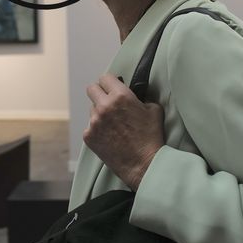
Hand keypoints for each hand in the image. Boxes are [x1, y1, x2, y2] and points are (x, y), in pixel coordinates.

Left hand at [84, 73, 164, 189]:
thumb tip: (133, 95)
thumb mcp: (154, 110)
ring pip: (92, 109)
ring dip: (100, 113)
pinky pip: (90, 126)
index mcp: (120, 96)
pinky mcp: (88, 136)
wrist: (144, 164)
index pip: (105, 78)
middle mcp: (104, 107)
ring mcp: (94, 122)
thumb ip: (139, 98)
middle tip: (108, 100)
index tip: (112, 86)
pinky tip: (110, 137)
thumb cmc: (151, 137)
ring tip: (114, 125)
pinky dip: (98, 129)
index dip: (110, 82)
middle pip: (91, 89)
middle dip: (100, 92)